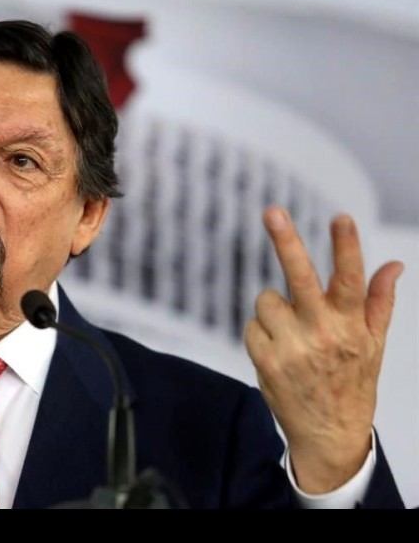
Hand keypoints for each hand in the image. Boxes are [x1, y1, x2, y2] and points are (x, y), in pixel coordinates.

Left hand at [244, 206, 403, 493]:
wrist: (329, 435)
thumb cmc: (352, 382)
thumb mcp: (374, 344)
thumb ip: (380, 301)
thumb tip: (394, 264)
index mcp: (351, 326)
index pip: (352, 280)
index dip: (346, 246)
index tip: (341, 217)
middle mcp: (322, 334)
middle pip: (300, 278)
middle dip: (286, 241)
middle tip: (272, 211)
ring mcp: (291, 348)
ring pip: (267, 300)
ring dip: (274, 309)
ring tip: (291, 333)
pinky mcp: (266, 360)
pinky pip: (252, 325)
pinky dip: (261, 332)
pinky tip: (278, 350)